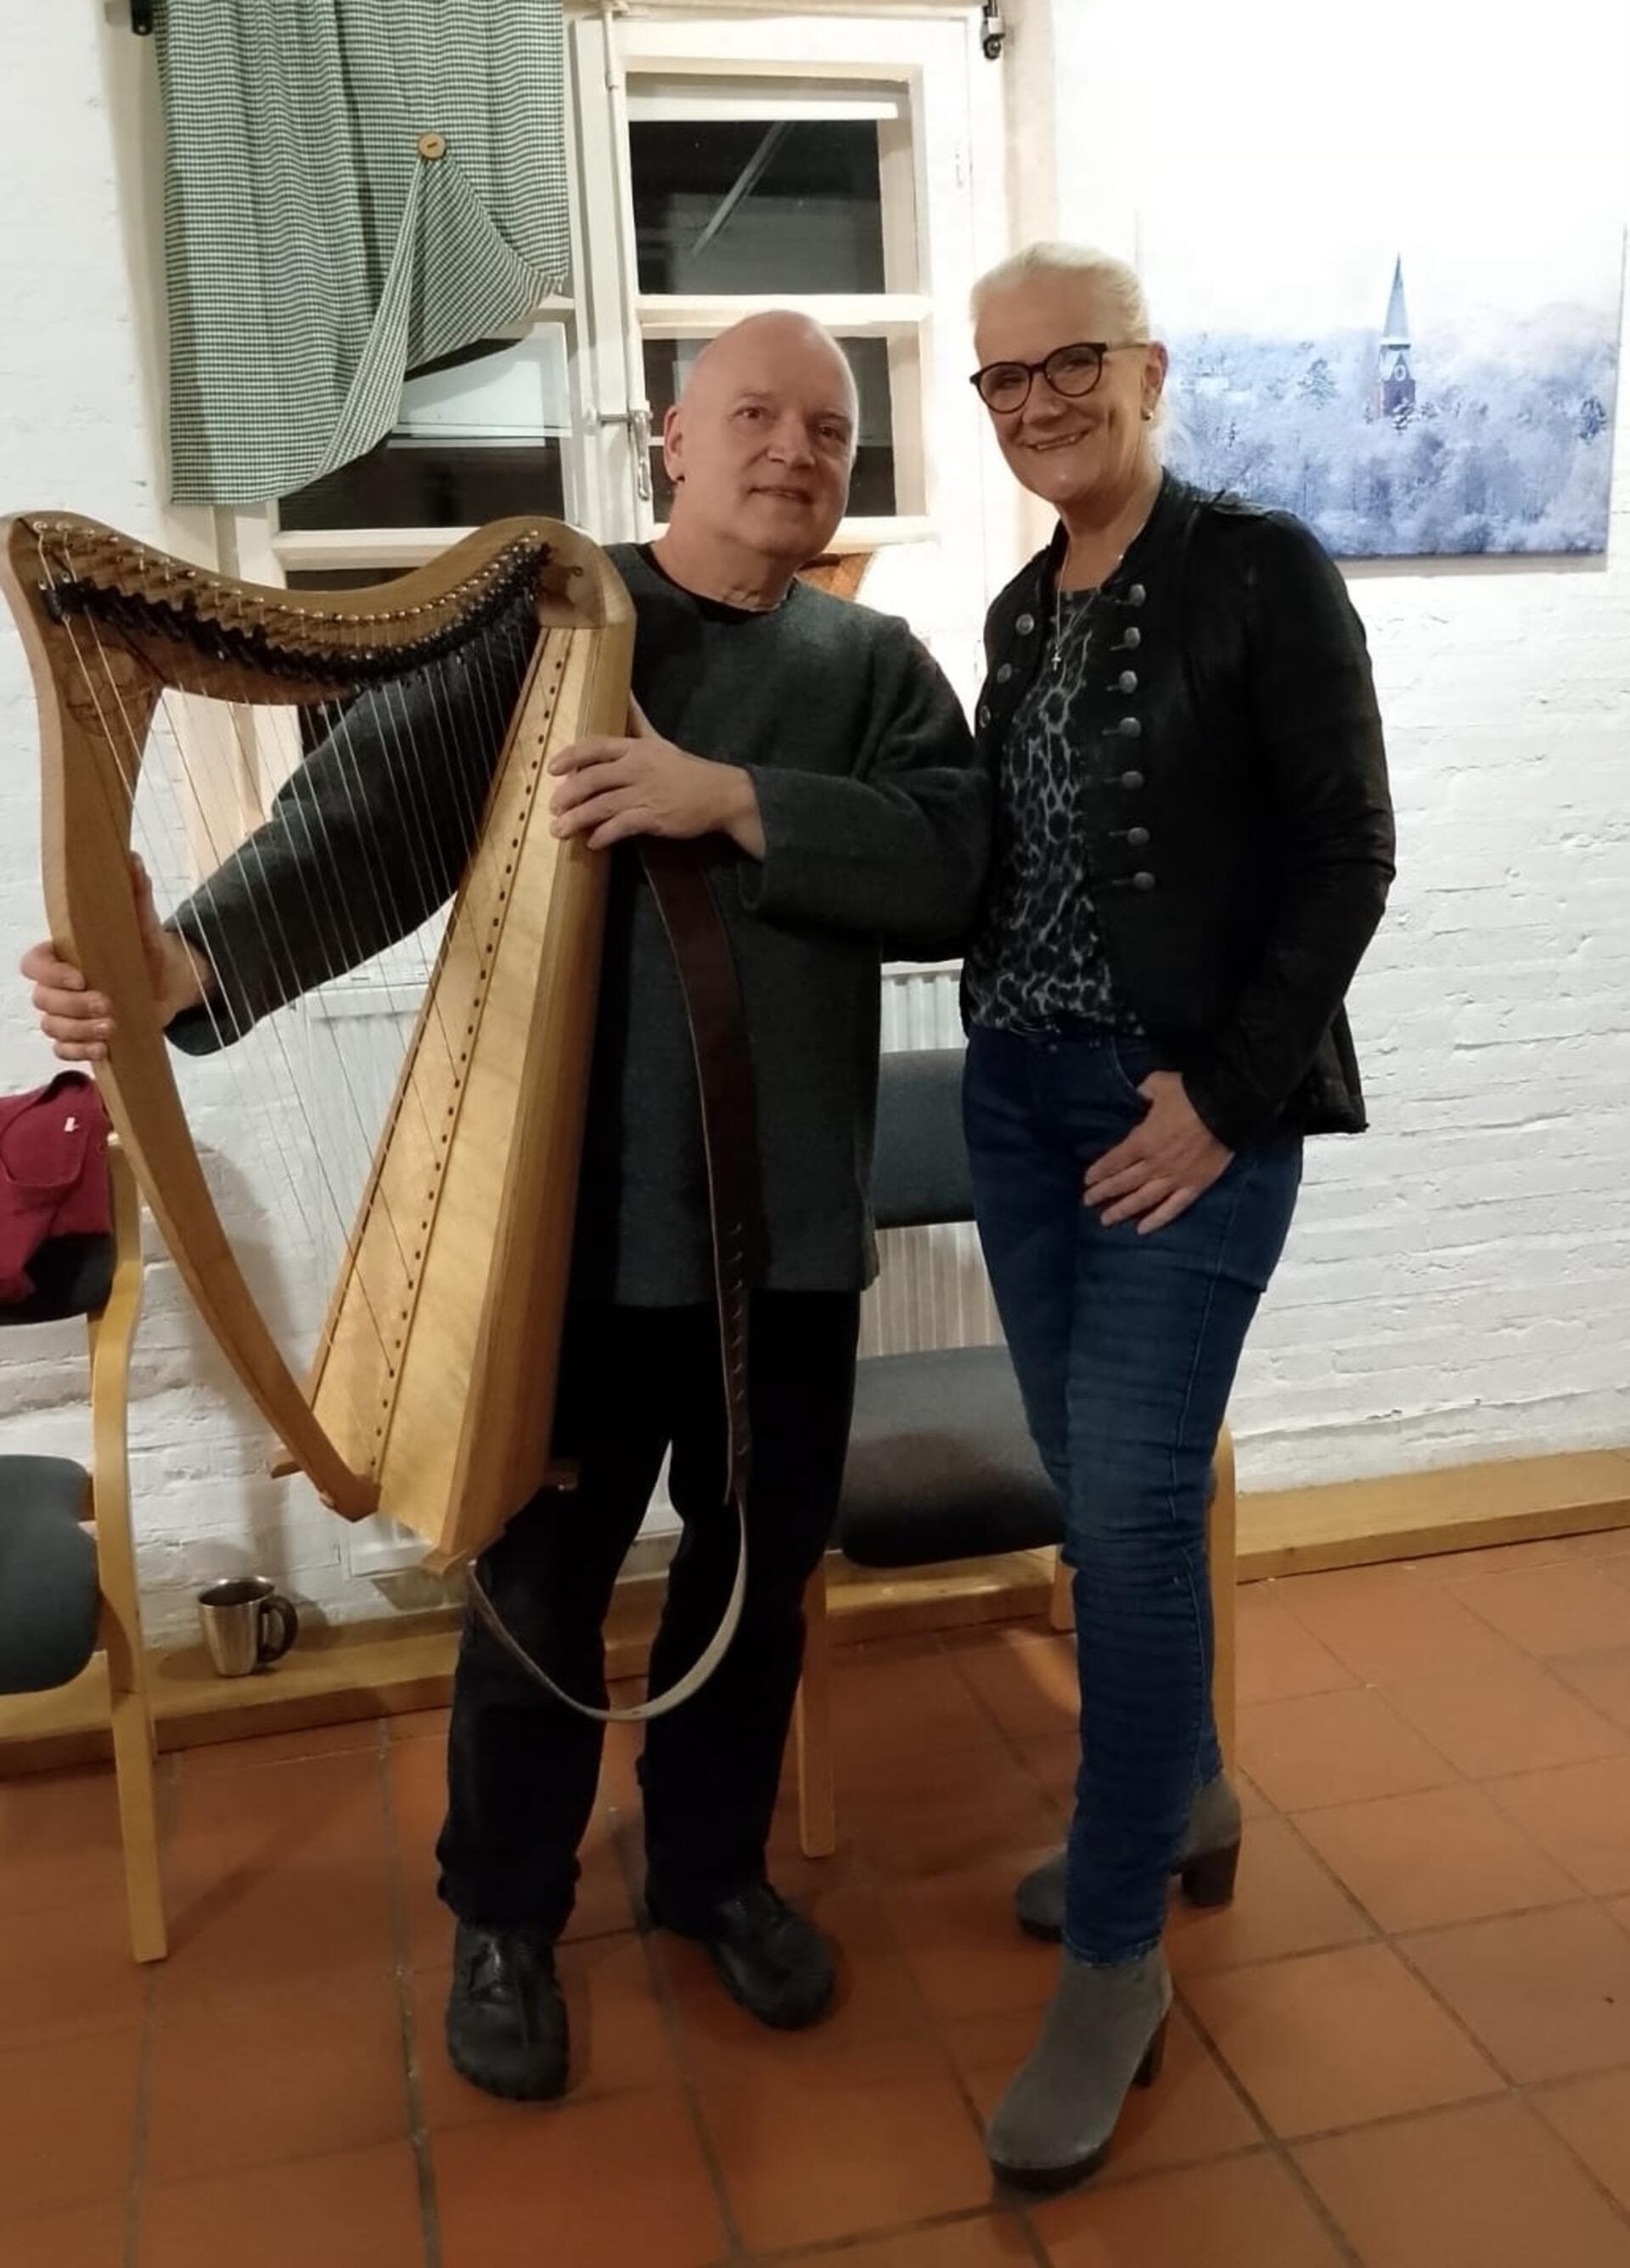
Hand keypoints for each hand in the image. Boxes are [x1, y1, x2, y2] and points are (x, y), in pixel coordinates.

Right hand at [20, 856, 207, 1060]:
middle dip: (72, 1006)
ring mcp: (69, 1012)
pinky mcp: (83, 1035)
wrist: (170, 983)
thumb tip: (133, 859)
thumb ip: (137, 894)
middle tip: (108, 1004)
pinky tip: (105, 1049)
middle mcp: (60, 984)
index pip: (34, 963)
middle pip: (41, 999)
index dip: (50, 972)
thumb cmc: (149, 949)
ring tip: (113, 1026)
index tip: (81, 976)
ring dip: (78, 1031)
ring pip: (50, 1026)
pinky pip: (62, 1050)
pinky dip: (79, 1052)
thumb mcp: (146, 924)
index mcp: (66, 954)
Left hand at [548, 698, 764, 856]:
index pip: (596, 747)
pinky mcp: (655, 817)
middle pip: (593, 778)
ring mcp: (645, 793)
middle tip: (553, 807)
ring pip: (602, 805)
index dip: (571, 757)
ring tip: (559, 830)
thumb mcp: (659, 740)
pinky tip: (592, 843)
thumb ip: (638, 719)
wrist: (721, 794)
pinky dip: (604, 835)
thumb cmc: (687, 769)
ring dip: (578, 819)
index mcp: (636, 748)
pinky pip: (622, 826)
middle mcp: (637, 768)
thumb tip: (626, 691)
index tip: (551, 769)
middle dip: (568, 794)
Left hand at [1083, 1070, 1232, 1233]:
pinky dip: (1157, 1220)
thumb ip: (1145, 1090)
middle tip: (1088, 1201)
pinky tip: (1142, 1230)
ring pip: (1143, 1200)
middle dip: (1103, 1193)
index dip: (1099, 1171)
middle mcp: (1154, 1164)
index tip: (1087, 1179)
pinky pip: (1173, 1208)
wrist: (1227, 1108)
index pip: (1114, 1160)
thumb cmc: (1191, 1094)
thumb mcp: (1160, 1083)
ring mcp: (1175, 1178)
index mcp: (1143, 1141)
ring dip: (1122, 1210)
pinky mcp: (1195, 1186)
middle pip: (1123, 1183)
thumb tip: (1139, 1093)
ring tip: (1106, 1220)